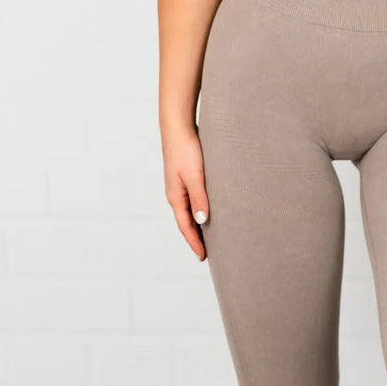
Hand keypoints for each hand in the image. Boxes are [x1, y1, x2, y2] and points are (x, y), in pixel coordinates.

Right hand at [162, 129, 209, 259]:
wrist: (178, 127)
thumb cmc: (186, 150)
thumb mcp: (194, 175)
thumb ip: (199, 197)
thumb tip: (201, 221)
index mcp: (176, 197)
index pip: (186, 226)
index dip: (194, 243)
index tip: (203, 257)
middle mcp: (176, 195)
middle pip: (186, 222)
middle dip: (196, 238)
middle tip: (207, 254)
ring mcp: (180, 187)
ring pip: (190, 212)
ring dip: (198, 226)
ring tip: (210, 238)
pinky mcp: (186, 178)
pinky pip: (193, 201)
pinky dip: (200, 211)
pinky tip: (209, 212)